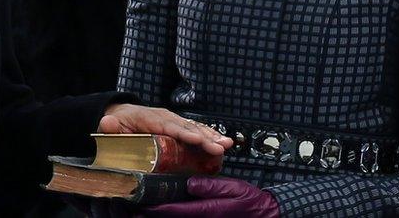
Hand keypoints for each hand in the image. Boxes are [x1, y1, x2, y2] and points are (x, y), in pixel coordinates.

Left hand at [99, 104, 232, 158]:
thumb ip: (109, 126)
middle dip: (205, 138)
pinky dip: (210, 136)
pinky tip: (222, 144)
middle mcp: (165, 117)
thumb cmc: (117, 124)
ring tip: (227, 145)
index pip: (168, 126)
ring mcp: (173, 121)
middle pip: (186, 128)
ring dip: (212, 136)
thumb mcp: (110, 125)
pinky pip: (196, 131)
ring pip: (195, 128)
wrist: (120, 115)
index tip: (197, 140)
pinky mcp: (178, 127)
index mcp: (149, 118)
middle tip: (220, 147)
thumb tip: (107, 123)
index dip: (183, 133)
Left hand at [139, 176, 278, 217]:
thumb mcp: (234, 189)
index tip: (141, 204)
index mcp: (207, 211)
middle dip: (153, 214)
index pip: (176, 210)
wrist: (265, 214)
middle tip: (133, 207)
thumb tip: (190, 183)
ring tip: (142, 208)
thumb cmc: (251, 201)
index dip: (157, 208)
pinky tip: (164, 209)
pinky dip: (173, 214)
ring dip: (161, 215)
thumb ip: (211, 187)